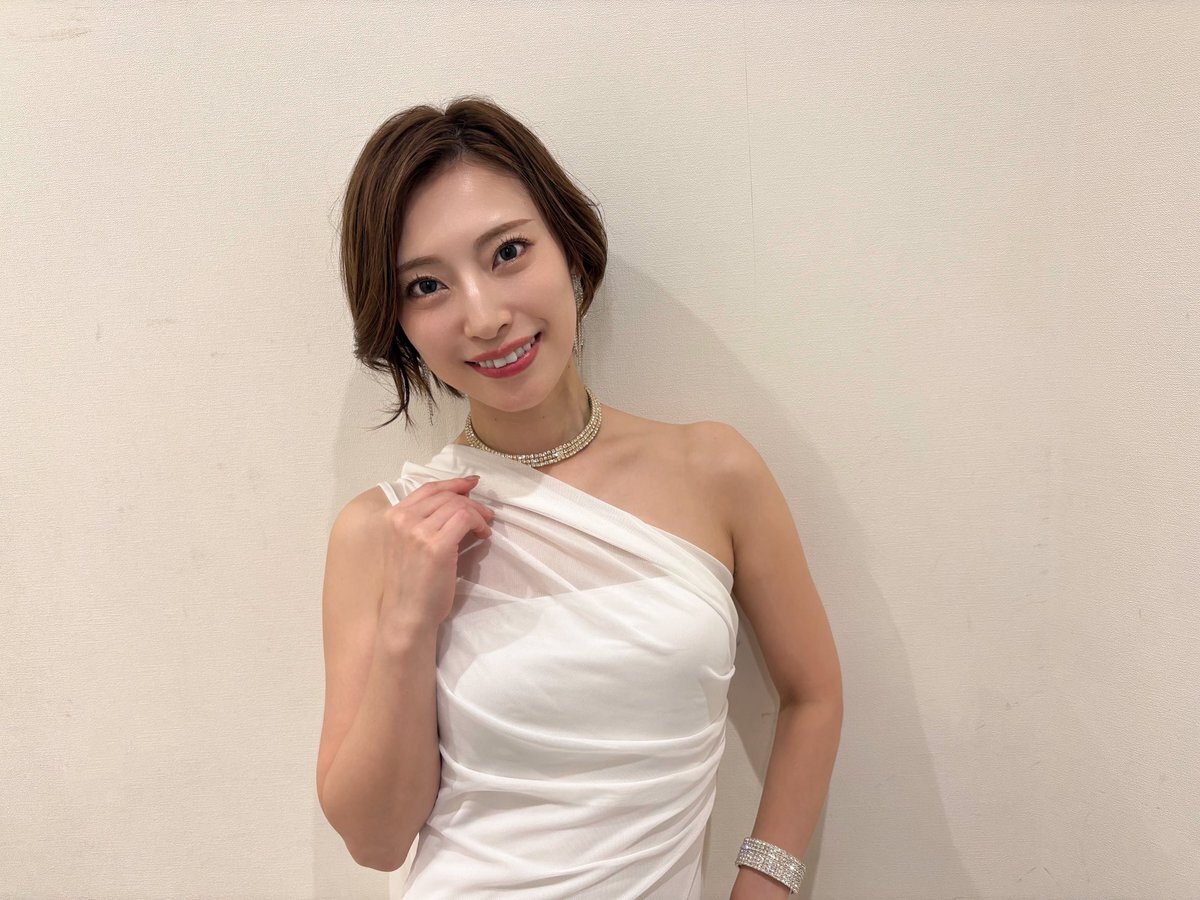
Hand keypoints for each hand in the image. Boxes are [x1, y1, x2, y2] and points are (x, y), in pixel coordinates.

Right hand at [378, 475, 493, 633]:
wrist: (406, 615)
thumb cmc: (410, 585)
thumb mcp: (408, 545)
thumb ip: (423, 523)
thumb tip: (458, 502)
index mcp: (392, 517)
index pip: (428, 489)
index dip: (453, 482)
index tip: (471, 483)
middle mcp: (402, 520)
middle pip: (445, 495)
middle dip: (470, 500)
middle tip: (485, 512)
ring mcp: (418, 532)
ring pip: (457, 505)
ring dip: (477, 513)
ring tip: (485, 526)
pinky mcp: (436, 546)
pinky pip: (465, 519)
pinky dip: (479, 523)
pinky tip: (483, 535)